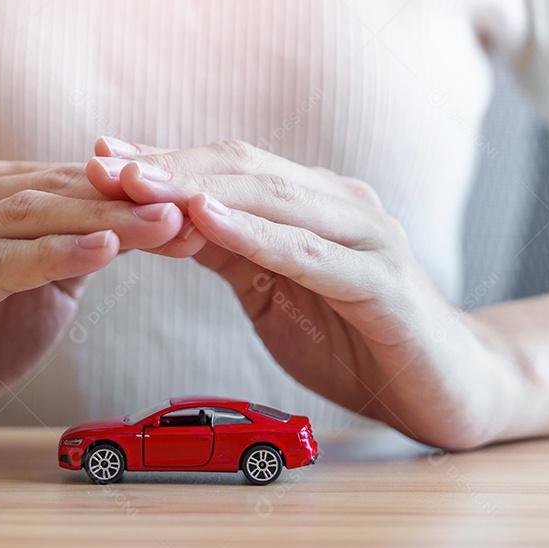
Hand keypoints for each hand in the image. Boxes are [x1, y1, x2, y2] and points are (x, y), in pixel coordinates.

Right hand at [0, 158, 201, 448]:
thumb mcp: (44, 282)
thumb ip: (90, 246)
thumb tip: (167, 217)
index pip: (70, 180)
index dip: (133, 187)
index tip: (196, 198)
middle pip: (56, 191)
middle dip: (128, 199)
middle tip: (191, 206)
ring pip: (31, 218)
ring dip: (104, 220)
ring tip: (163, 223)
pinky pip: (1, 265)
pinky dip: (55, 255)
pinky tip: (103, 251)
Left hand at [86, 138, 525, 448]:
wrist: (451, 389)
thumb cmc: (358, 339)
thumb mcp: (276, 293)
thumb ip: (230, 253)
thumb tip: (160, 220)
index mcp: (313, 204)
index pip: (228, 169)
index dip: (163, 160)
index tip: (97, 158)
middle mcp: (341, 206)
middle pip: (243, 172)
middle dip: (168, 167)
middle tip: (101, 165)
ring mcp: (367, 239)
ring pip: (272, 201)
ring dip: (198, 190)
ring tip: (137, 183)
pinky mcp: (383, 284)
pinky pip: (311, 254)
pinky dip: (258, 235)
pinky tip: (210, 222)